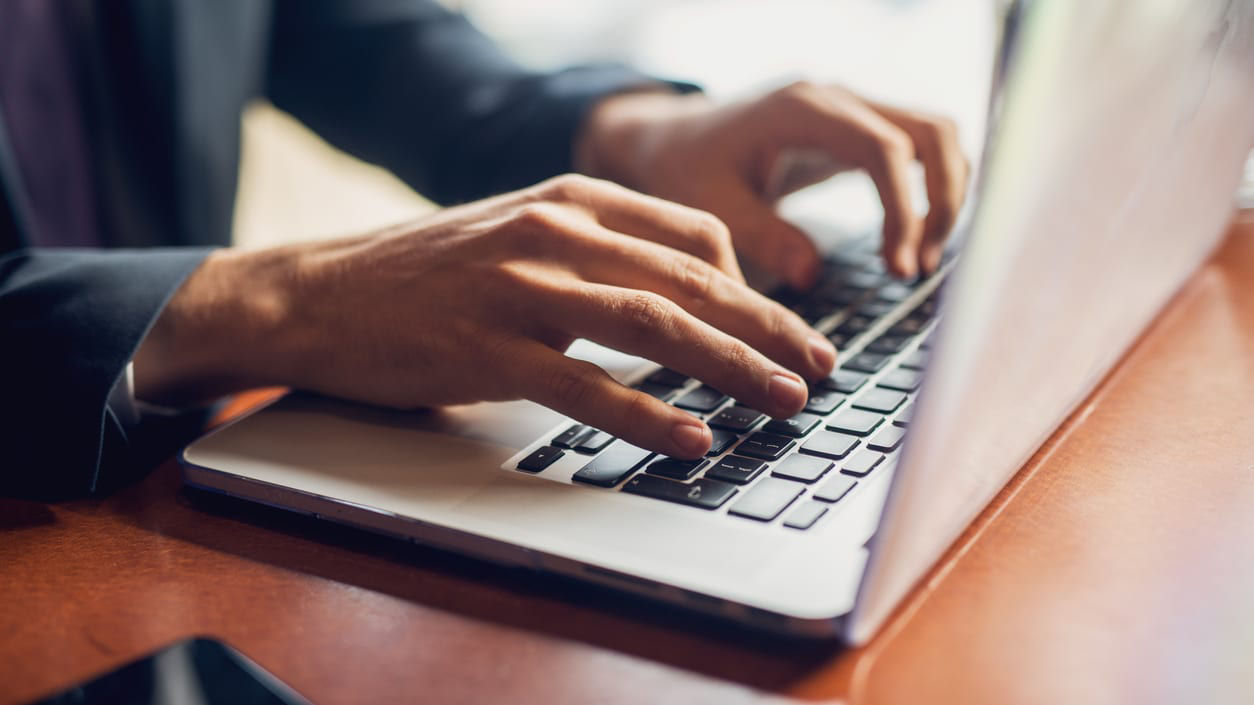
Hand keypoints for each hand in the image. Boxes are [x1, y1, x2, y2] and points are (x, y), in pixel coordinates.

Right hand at [134, 175, 836, 458]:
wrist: (320, 294)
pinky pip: (585, 384)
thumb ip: (595, 253)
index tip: (788, 328)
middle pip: (690, 281)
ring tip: (783, 401)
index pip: (694, 234)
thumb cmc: (427, 274)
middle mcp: (554, 230)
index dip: (755, 286)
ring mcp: (519, 287)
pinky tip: (691, 440)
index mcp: (572, 198)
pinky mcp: (487, 347)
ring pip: (652, 325)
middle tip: (821, 368)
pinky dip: (647, 415)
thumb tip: (679, 296)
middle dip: (767, 328)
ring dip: (729, 367)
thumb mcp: (520, 236)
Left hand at [576, 81, 969, 285]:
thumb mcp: (711, 205)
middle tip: (917, 268)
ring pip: (936, 134)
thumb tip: (810, 276)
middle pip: (931, 131)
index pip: (883, 148)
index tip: (897, 267)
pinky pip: (920, 146)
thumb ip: (760, 235)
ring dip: (946, 194)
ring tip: (919, 260)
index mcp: (802, 109)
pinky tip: (913, 238)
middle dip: (942, 201)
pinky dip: (933, 188)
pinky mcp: (859, 128)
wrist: (675, 139)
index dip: (903, 208)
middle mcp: (837, 98)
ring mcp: (853, 108)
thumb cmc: (688, 169)